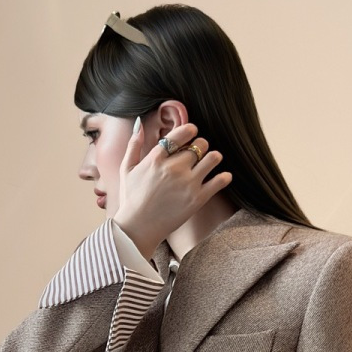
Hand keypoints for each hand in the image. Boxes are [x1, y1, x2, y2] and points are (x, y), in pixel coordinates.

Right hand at [112, 119, 232, 260]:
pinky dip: (224, 177)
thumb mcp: (126, 169)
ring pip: (213, 158)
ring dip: (214, 157)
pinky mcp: (197, 199)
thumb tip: (138, 122)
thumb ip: (133, 145)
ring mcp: (187, 183)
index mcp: (156, 158)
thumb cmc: (130, 199)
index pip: (181, 133)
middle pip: (200, 144)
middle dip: (200, 145)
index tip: (192, 132)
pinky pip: (220, 180)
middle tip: (199, 152)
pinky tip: (222, 177)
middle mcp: (173, 168)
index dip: (190, 129)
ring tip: (210, 161)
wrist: (138, 228)